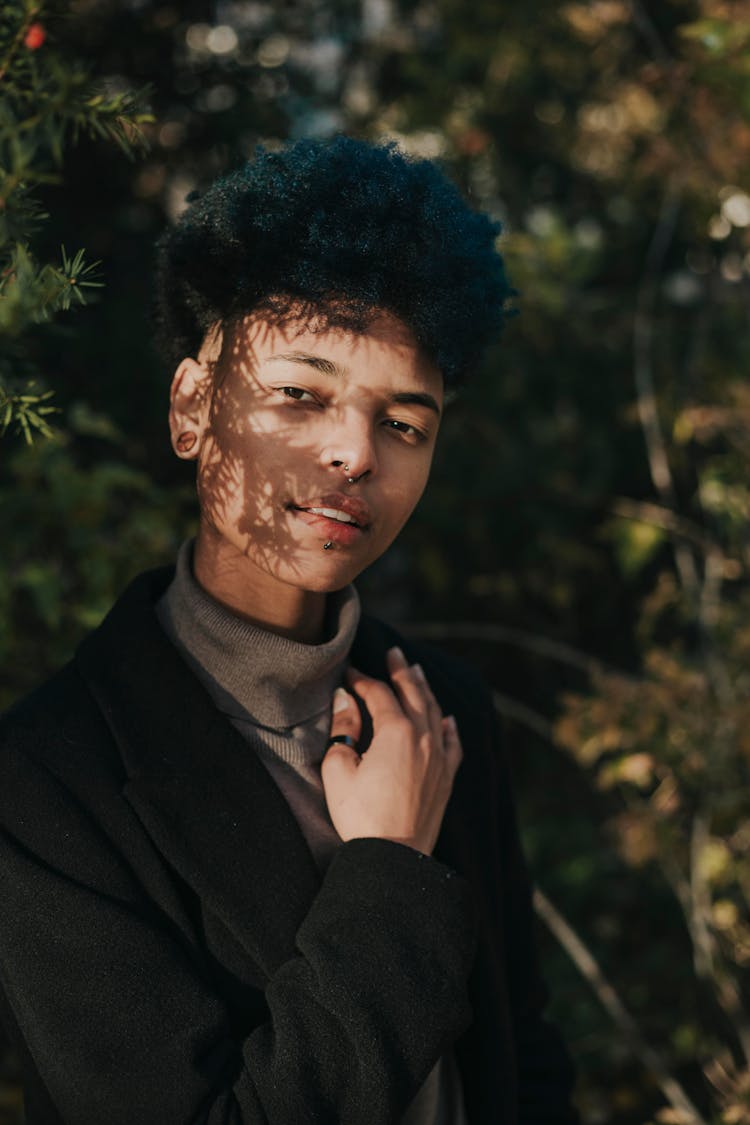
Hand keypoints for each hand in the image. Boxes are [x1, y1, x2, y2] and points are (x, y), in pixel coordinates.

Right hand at [321, 647, 462, 854]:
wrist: (394, 857)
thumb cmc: (361, 816)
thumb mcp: (339, 770)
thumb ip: (344, 730)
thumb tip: (346, 701)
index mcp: (396, 732)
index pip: (380, 695)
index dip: (363, 681)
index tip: (349, 674)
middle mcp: (424, 738)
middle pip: (413, 694)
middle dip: (402, 672)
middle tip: (395, 653)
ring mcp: (440, 758)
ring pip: (435, 712)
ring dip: (425, 690)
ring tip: (417, 673)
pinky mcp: (447, 778)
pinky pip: (453, 743)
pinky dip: (449, 726)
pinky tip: (447, 719)